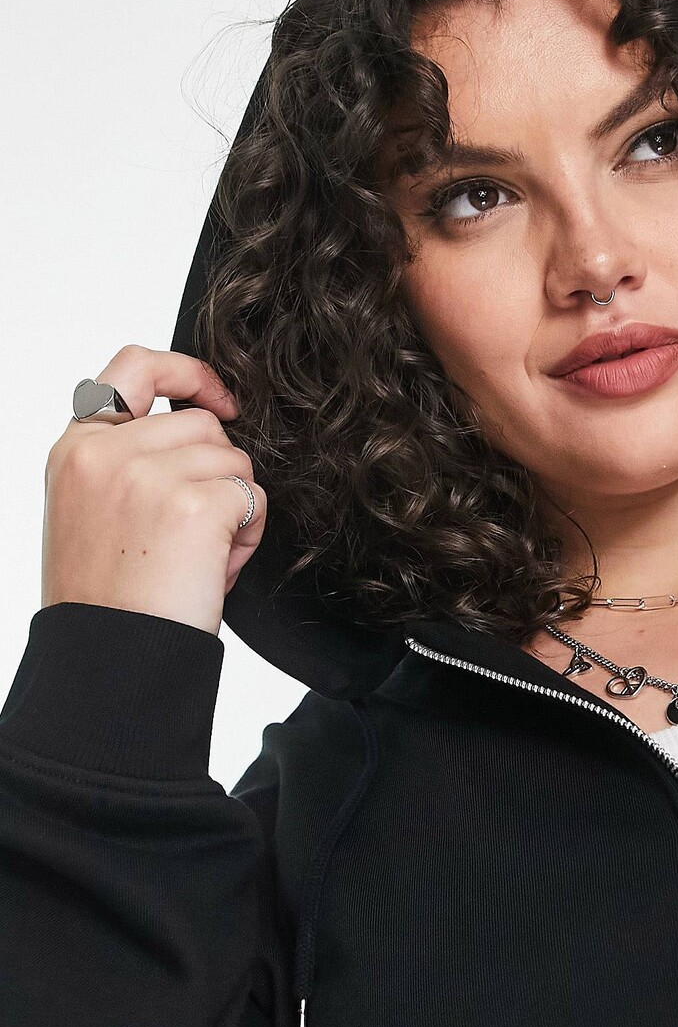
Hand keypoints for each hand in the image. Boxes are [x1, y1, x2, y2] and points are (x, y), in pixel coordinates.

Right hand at [43, 345, 265, 636]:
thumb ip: (126, 461)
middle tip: (194, 534)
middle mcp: (106, 452)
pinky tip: (215, 569)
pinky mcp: (192, 504)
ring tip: (199, 558)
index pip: (135, 367)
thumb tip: (200, 425)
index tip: (221, 400)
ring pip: (235, 460)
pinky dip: (249, 534)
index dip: (189, 372)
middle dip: (217, 473)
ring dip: (235, 507)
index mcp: (76, 449)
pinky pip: (253, 496)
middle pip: (205, 425)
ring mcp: (148, 474)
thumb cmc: (108, 600)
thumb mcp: (90, 511)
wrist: (110, 659)